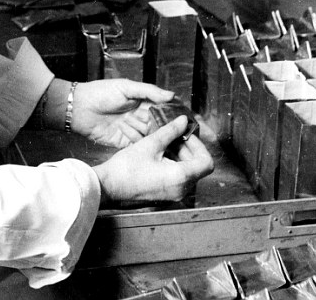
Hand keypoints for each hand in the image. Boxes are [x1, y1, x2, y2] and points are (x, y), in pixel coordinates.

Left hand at [70, 79, 175, 147]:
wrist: (78, 108)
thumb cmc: (100, 93)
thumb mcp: (126, 87)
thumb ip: (149, 91)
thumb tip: (170, 94)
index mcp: (141, 101)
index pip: (162, 107)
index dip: (174, 112)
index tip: (187, 117)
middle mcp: (139, 116)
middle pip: (159, 124)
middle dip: (168, 128)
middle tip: (181, 133)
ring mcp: (132, 129)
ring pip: (151, 136)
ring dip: (156, 137)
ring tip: (169, 142)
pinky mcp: (124, 142)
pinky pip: (138, 145)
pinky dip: (143, 144)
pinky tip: (150, 146)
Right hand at [92, 116, 214, 205]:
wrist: (109, 186)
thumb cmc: (127, 167)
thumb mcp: (150, 144)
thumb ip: (170, 131)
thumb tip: (183, 121)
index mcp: (180, 177)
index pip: (206, 162)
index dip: (199, 145)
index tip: (186, 135)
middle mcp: (181, 189)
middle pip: (198, 166)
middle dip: (188, 148)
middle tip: (175, 134)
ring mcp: (174, 194)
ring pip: (188, 171)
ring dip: (180, 154)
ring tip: (165, 141)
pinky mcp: (166, 194)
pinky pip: (178, 177)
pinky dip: (174, 163)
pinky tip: (160, 152)